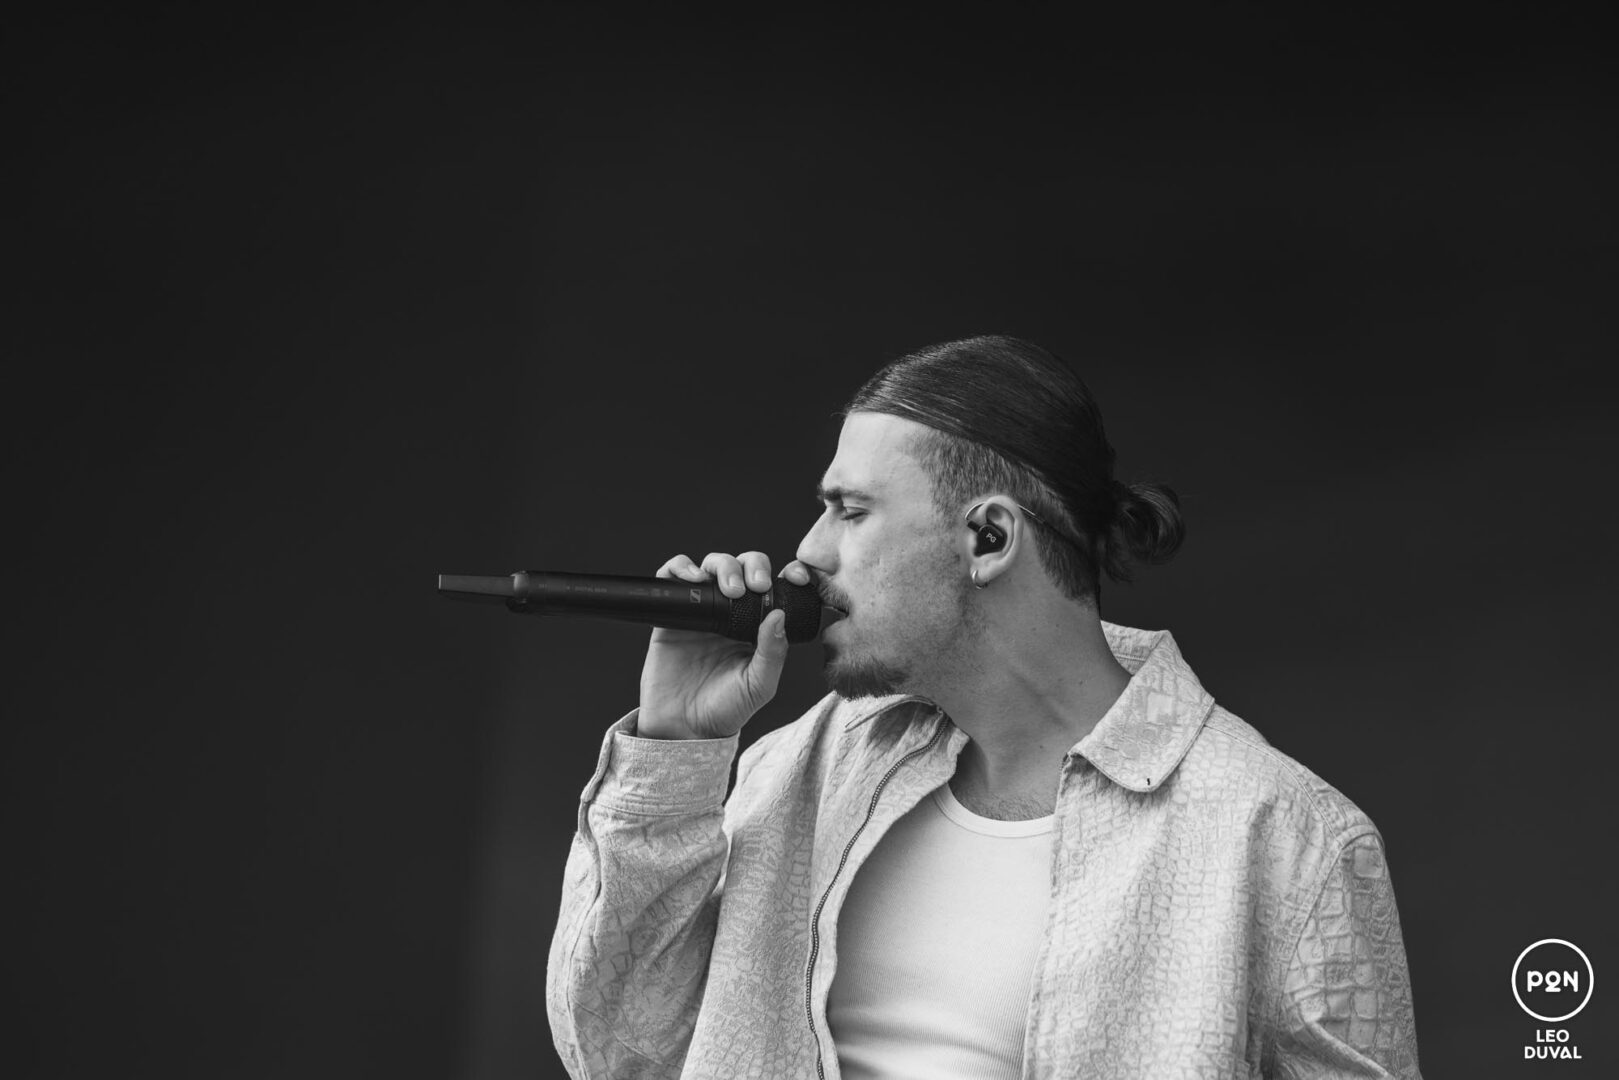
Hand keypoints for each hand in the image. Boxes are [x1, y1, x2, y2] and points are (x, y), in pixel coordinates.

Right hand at [636, 551, 814, 739]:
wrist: (683, 727)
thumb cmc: (726, 709)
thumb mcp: (759, 685)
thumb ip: (773, 653)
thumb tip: (779, 615)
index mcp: (758, 625)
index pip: (777, 586)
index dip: (789, 572)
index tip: (797, 577)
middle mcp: (731, 611)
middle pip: (744, 566)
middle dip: (752, 566)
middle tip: (754, 586)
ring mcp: (702, 609)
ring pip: (713, 565)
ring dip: (723, 565)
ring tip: (728, 588)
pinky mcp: (672, 612)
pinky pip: (673, 578)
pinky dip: (680, 567)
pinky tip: (692, 579)